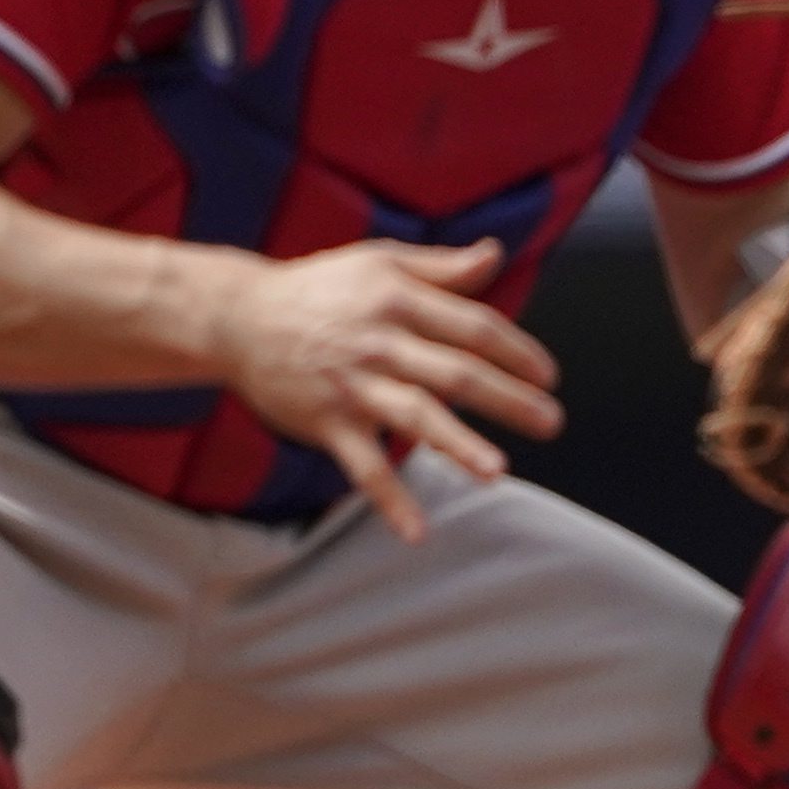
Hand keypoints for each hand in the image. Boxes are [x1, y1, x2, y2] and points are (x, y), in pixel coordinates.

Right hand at [213, 237, 562, 542]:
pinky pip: (364, 466)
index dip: (516, 351)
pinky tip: (418, 533)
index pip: (473, 327)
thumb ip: (441, 267)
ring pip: (416, 417)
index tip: (547, 375)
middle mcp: (380, 342)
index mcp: (399, 299)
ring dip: (458, 445)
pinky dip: (389, 501)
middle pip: (457, 372)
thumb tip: (494, 255)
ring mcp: (353, 386)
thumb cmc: (318, 288)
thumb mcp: (379, 262)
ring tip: (498, 470)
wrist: (237, 318)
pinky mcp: (327, 422)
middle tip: (551, 421)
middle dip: (509, 399)